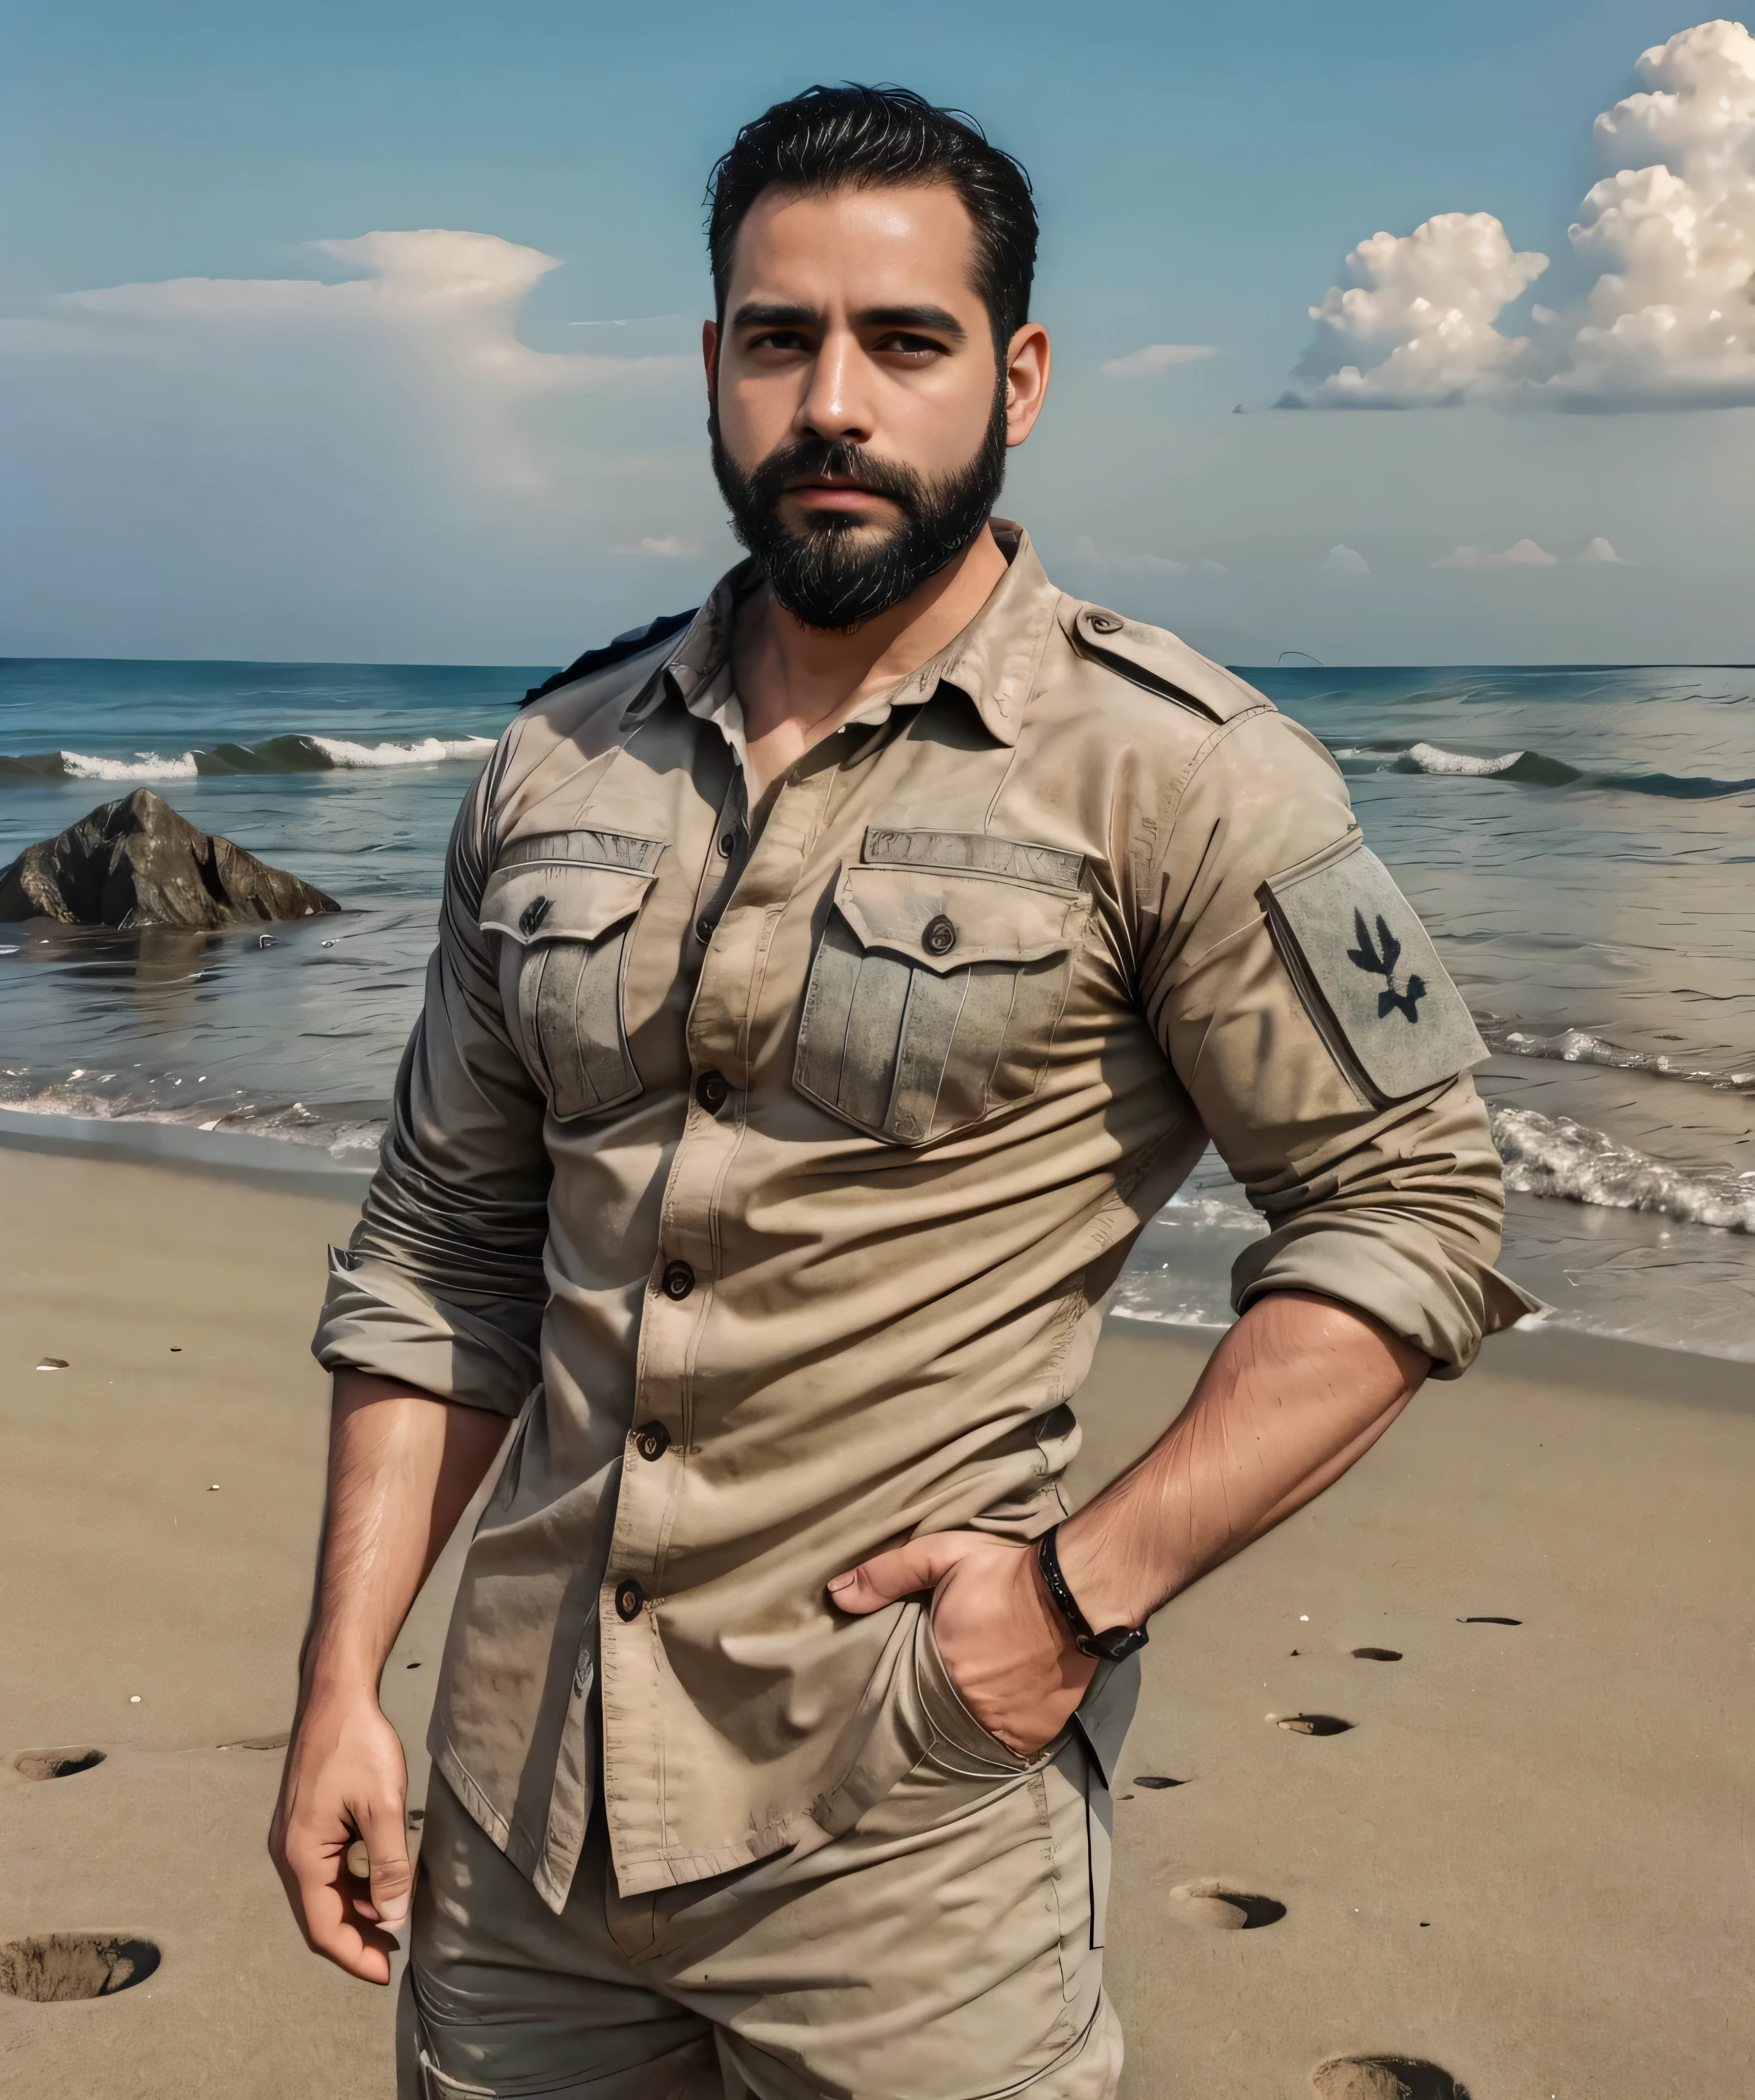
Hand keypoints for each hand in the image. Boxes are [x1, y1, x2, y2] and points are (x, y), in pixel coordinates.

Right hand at [269, 1688, 411, 1983]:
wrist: (335, 1696)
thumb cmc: (357, 1745)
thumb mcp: (382, 1805)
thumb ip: (388, 1863)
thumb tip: (392, 1914)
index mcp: (301, 1855)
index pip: (323, 1927)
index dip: (354, 1955)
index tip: (386, 1972)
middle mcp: (288, 1852)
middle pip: (318, 1915)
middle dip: (354, 1939)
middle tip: (392, 1955)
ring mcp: (293, 1837)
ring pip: (322, 1893)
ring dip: (353, 1912)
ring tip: (390, 1924)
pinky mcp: (305, 1823)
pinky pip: (324, 1869)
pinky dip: (349, 1885)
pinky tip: (377, 1885)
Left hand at [829, 1532, 1096, 1755]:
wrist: (1074, 1591)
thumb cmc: (1004, 1573)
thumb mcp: (941, 1557)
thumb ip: (887, 1575)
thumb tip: (835, 1593)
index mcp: (941, 1667)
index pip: (910, 1693)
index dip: (912, 1686)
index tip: (917, 1677)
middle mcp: (970, 1706)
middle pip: (943, 1715)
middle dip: (942, 1702)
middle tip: (952, 1682)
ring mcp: (1006, 1726)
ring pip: (976, 1733)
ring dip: (973, 1720)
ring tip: (979, 1696)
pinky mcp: (1037, 1734)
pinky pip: (1011, 1745)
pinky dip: (1006, 1730)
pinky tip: (1006, 1708)